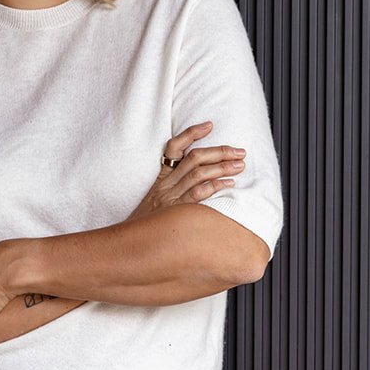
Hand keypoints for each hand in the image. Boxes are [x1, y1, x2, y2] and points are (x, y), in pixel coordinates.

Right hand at [127, 120, 245, 219]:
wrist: (130, 243)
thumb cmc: (147, 225)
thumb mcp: (156, 202)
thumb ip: (175, 190)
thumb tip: (202, 181)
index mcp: (162, 178)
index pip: (173, 147)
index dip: (191, 133)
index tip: (209, 125)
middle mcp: (166, 184)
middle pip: (194, 158)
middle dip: (219, 151)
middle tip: (239, 152)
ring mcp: (171, 197)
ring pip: (198, 173)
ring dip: (222, 167)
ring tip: (239, 165)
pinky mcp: (176, 211)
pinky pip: (198, 193)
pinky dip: (215, 186)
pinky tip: (229, 184)